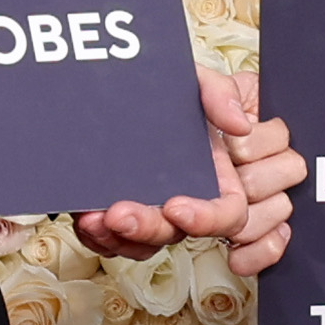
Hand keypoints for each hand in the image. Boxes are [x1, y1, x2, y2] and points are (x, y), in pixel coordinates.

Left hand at [73, 67, 305, 278]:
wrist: (121, 87)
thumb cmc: (167, 90)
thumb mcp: (195, 80)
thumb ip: (221, 93)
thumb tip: (240, 124)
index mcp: (215, 176)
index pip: (227, 213)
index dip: (206, 218)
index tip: (176, 207)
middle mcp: (187, 198)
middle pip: (178, 233)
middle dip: (147, 227)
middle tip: (117, 213)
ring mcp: (154, 210)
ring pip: (144, 243)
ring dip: (117, 238)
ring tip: (92, 219)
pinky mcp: (122, 218)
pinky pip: (114, 243)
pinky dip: (99, 238)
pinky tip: (85, 221)